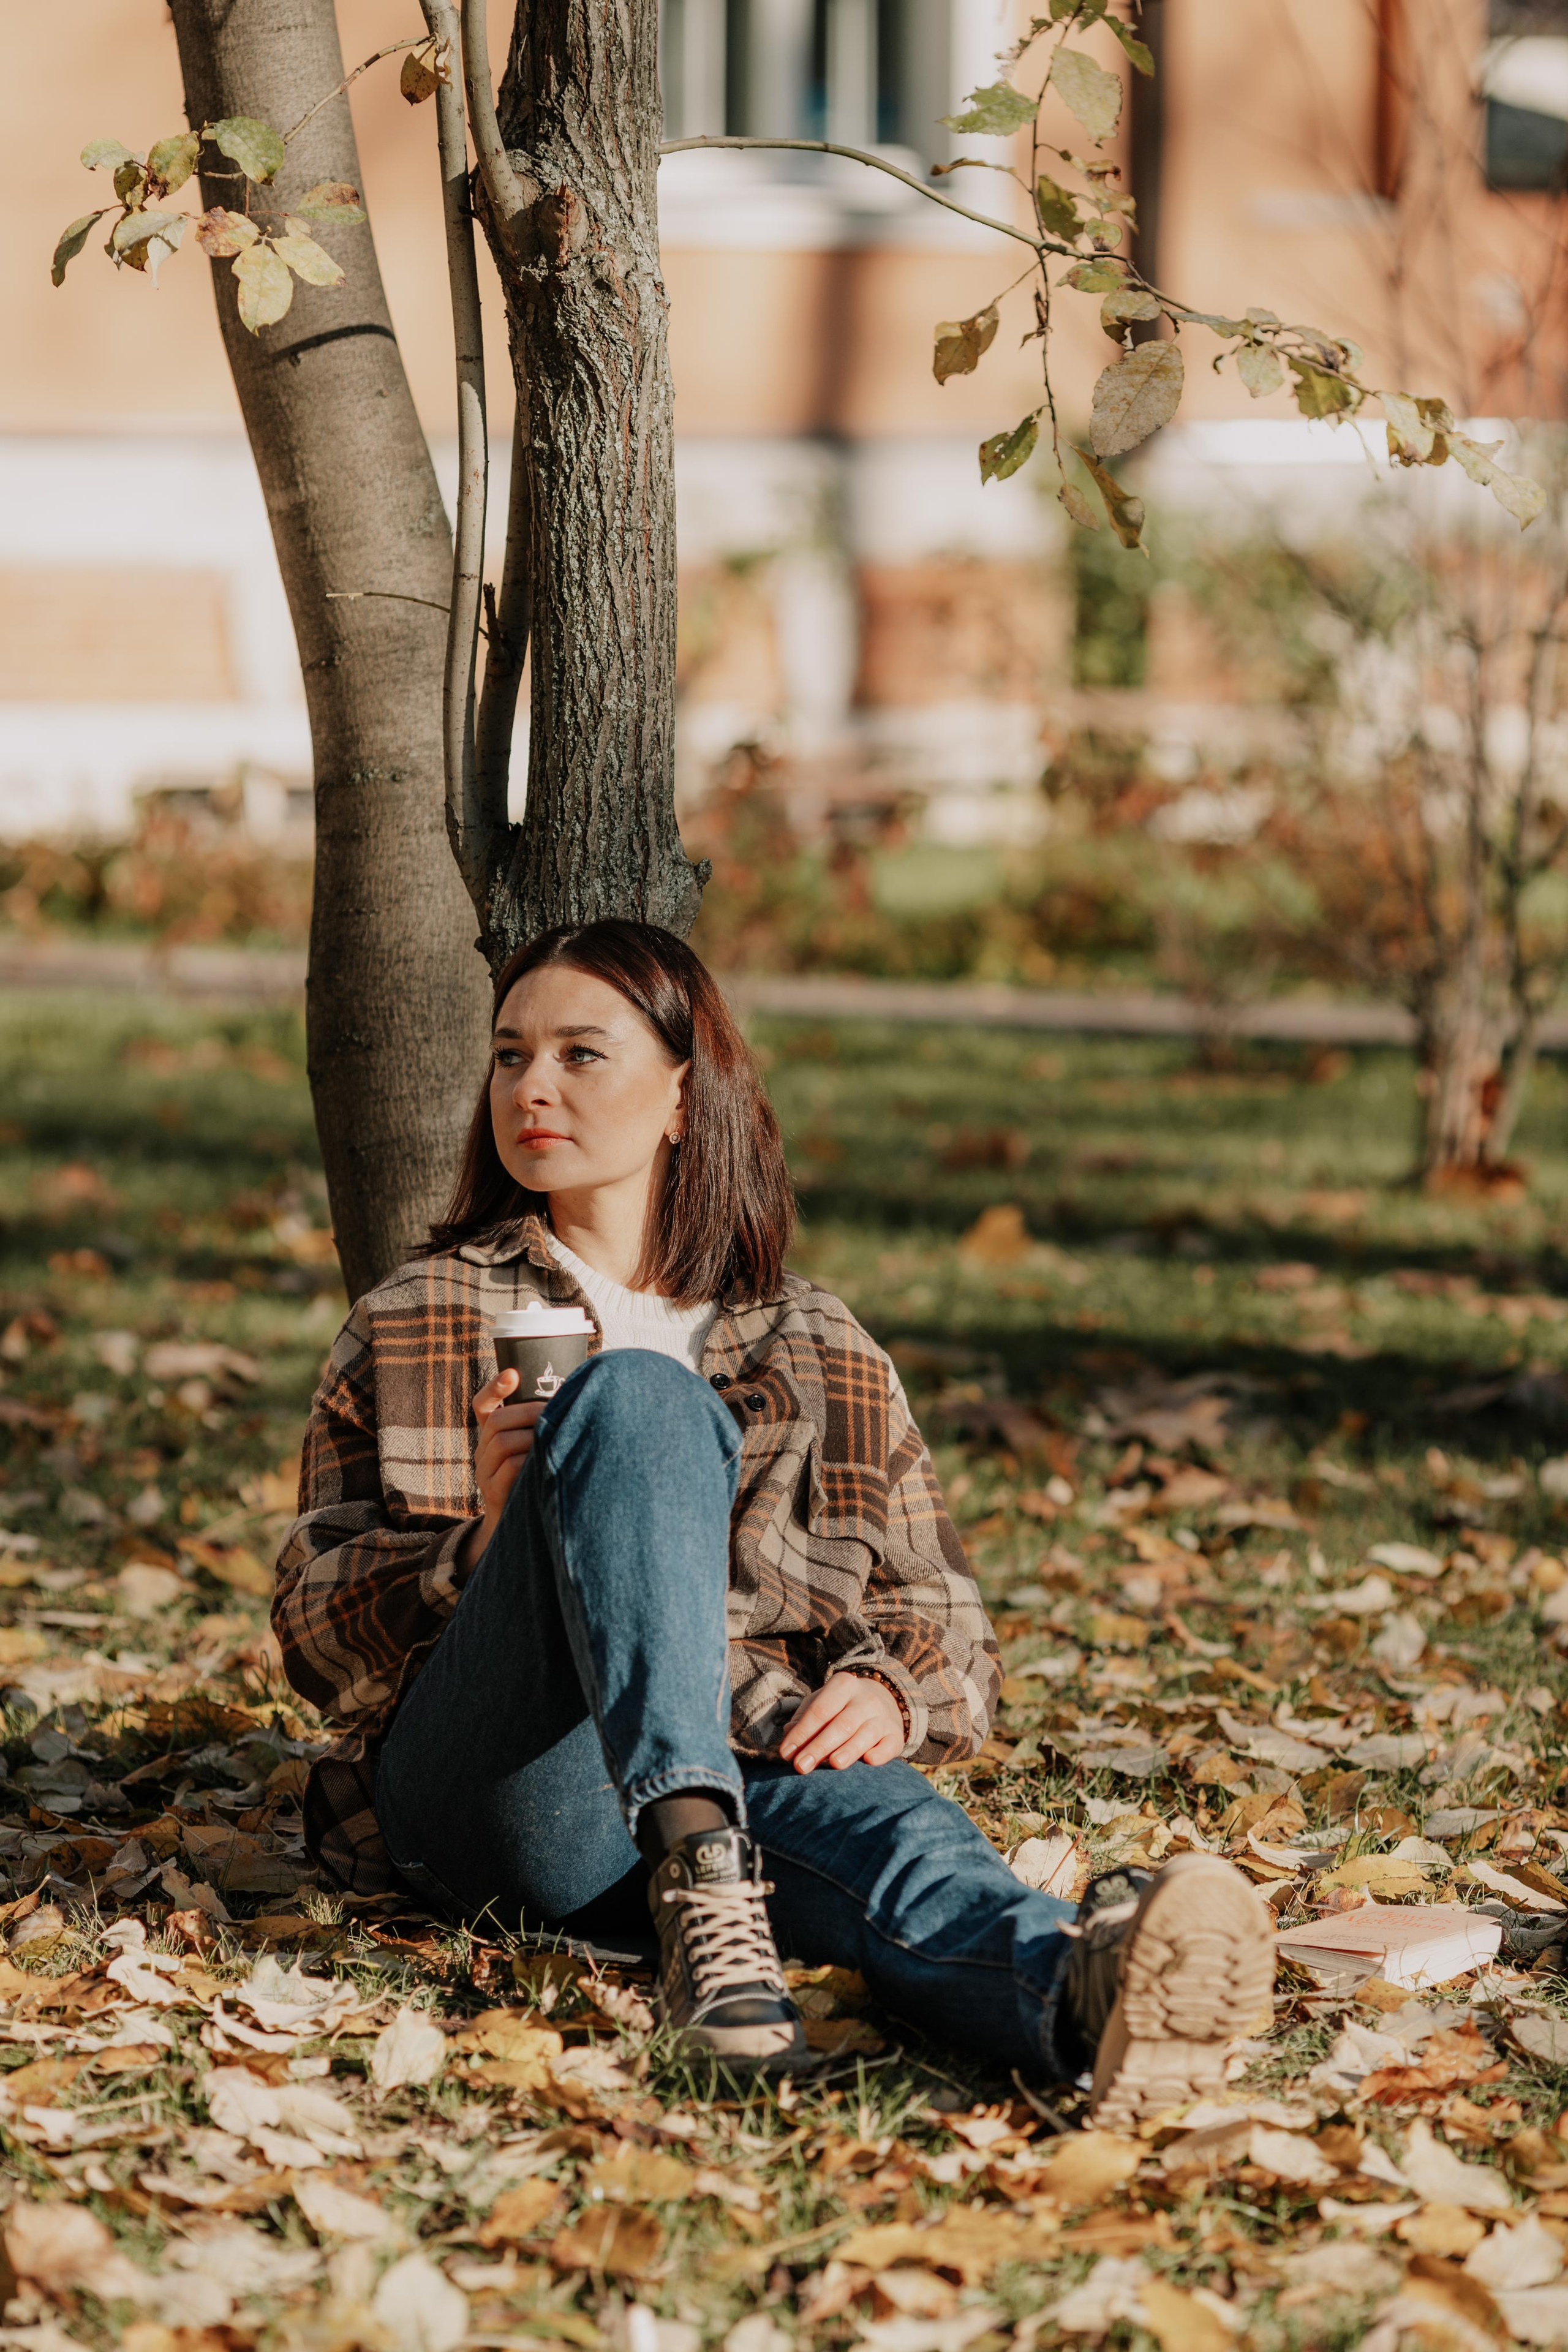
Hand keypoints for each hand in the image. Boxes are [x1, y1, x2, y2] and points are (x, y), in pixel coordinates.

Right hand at [462, 1369, 543, 1568]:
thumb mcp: (536, 1452)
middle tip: (558, 1409)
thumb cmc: (539, 1481)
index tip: (512, 1373)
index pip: (483, 1405)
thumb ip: (545, 1428)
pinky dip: (532, 1462)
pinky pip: (510, 1469)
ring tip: (558, 1435)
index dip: (495, 1387)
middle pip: (497, 1421)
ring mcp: (485, 1473)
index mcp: (493, 1436)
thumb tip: (580, 1396)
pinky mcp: (494, 1493)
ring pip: (503, 1443)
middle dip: (529, 1412)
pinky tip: (551, 1461)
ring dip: (533, 1436)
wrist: (522, 1529)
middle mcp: (483, 1451)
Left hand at [778, 1672, 903, 1772]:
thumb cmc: (841, 1707)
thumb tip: (788, 1733)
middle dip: (819, 1746)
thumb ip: (804, 1717)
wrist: (883, 1700)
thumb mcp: (822, 1703)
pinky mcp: (896, 1736)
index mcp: (843, 1685)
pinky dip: (880, 1753)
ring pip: (865, 1734)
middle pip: (840, 1725)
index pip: (819, 1710)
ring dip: (849, 1750)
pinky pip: (889, 1745)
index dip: (802, 1733)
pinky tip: (869, 1761)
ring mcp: (883, 1717)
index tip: (786, 1754)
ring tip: (834, 1764)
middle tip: (801, 1766)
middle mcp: (865, 1699)